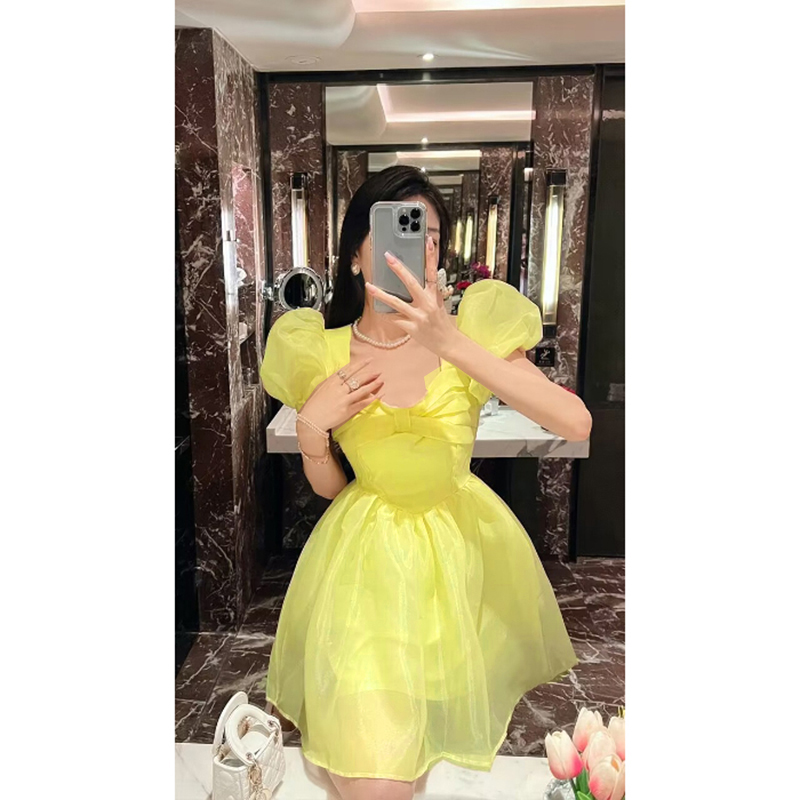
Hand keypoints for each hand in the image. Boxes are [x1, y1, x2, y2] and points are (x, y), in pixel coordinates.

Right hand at [298, 356, 383, 432]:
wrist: (310, 420)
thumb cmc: (313, 405)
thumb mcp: (321, 388)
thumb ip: (332, 382)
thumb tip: (342, 377)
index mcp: (331, 381)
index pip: (348, 370)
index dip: (360, 364)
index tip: (369, 360)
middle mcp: (338, 388)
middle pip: (357, 378)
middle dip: (369, 374)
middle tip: (378, 371)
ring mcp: (343, 399)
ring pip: (361, 390)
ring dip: (373, 385)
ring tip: (381, 381)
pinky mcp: (347, 410)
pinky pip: (361, 403)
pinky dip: (371, 399)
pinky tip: (378, 396)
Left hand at [364, 237, 455, 355]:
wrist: (446, 343)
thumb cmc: (440, 322)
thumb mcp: (438, 303)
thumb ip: (428, 291)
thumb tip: (416, 278)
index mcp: (434, 296)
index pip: (432, 272)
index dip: (430, 256)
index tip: (428, 241)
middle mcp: (427, 304)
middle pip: (411, 283)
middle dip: (399, 269)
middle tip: (388, 257)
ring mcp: (418, 317)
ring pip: (396, 303)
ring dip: (381, 295)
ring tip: (370, 287)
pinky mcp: (411, 328)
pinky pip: (394, 318)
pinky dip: (387, 314)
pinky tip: (380, 309)